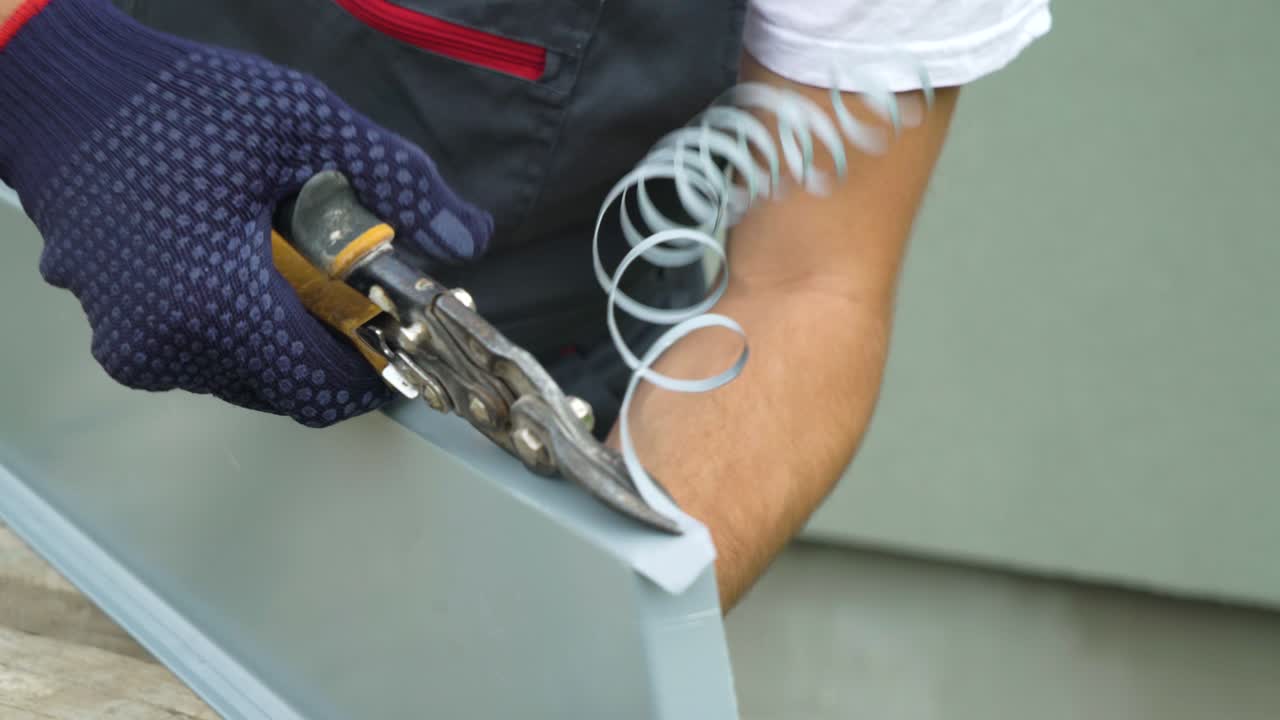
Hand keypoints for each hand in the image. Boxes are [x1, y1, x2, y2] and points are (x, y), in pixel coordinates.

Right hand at [0, 0, 492, 425]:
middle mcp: (170, 347)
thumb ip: (395, 183)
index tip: (403, 335)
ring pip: (249, 381)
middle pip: (290, 391)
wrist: (58, 95)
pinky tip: (252, 273)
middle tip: (361, 295)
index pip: (321, 389)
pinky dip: (245, 334)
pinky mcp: (121, 339)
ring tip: (304, 275)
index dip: (374, 374)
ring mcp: (137, 349)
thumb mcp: (304, 123)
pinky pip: (208, 362)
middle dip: (336, 352)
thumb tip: (470, 237)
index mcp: (216, 303)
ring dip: (290, 343)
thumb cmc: (178, 102)